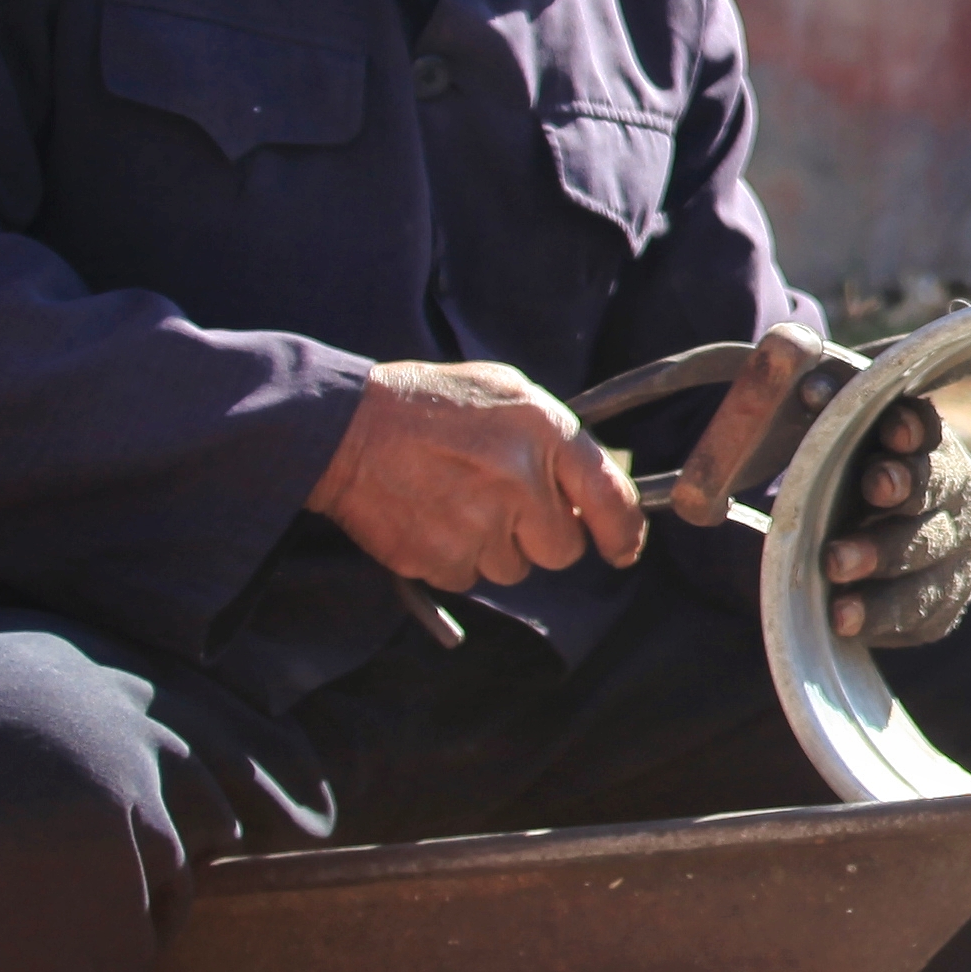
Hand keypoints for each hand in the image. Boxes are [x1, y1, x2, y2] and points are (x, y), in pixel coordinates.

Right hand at [314, 357, 648, 592]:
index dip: (623, 532)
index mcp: (546, 434)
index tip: (622, 548)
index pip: (612, 500)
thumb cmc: (430, 405)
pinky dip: (455, 558)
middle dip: (540, 535)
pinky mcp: (441, 559)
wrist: (347, 429)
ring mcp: (480, 526)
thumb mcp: (506, 393)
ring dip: (495, 547)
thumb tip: (589, 493)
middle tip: (504, 505)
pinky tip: (433, 519)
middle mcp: (521, 483)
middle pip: (562, 550)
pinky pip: (469, 578)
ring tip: (457, 502)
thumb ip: (555, 440)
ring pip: (514, 569)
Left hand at [668, 322, 970, 644]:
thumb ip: (820, 400)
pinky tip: (843, 617)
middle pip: (934, 486)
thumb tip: (794, 362)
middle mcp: (950, 491)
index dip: (911, 426)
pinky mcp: (942, 600)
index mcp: (922, 441)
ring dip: (881, 557)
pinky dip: (879, 614)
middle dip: (902, 488)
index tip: (891, 429)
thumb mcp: (832, 438)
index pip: (924, 426)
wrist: (871, 551)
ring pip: (926, 552)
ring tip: (834, 567)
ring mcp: (953, 548)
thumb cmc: (847, 478)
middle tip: (872, 490)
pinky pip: (918, 610)